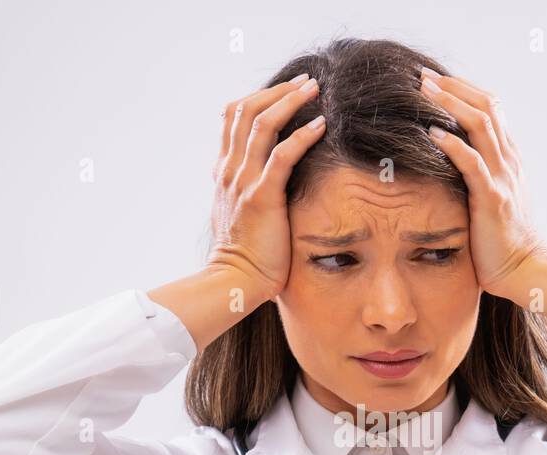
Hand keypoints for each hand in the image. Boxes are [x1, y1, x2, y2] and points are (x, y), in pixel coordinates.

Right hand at [208, 74, 326, 297]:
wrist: (233, 281)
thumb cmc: (243, 256)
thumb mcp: (236, 215)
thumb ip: (240, 192)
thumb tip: (251, 181)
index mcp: (224, 172)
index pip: (233, 118)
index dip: (258, 97)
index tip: (286, 90)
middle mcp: (230, 170)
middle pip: (246, 110)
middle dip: (278, 90)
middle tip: (306, 81)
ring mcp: (243, 181)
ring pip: (261, 124)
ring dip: (290, 101)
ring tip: (315, 89)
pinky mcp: (261, 197)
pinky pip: (282, 156)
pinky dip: (302, 135)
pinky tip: (321, 125)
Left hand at [418, 68, 546, 301]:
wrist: (525, 269)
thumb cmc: (504, 240)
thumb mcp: (495, 198)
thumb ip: (481, 175)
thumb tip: (453, 162)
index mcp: (510, 158)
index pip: (492, 108)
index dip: (464, 90)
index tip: (436, 81)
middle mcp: (509, 161)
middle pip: (486, 106)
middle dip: (453, 87)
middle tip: (423, 76)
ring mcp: (503, 177)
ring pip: (480, 125)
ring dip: (450, 104)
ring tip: (423, 91)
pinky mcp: (492, 198)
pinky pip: (472, 163)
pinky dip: (451, 145)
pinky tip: (431, 133)